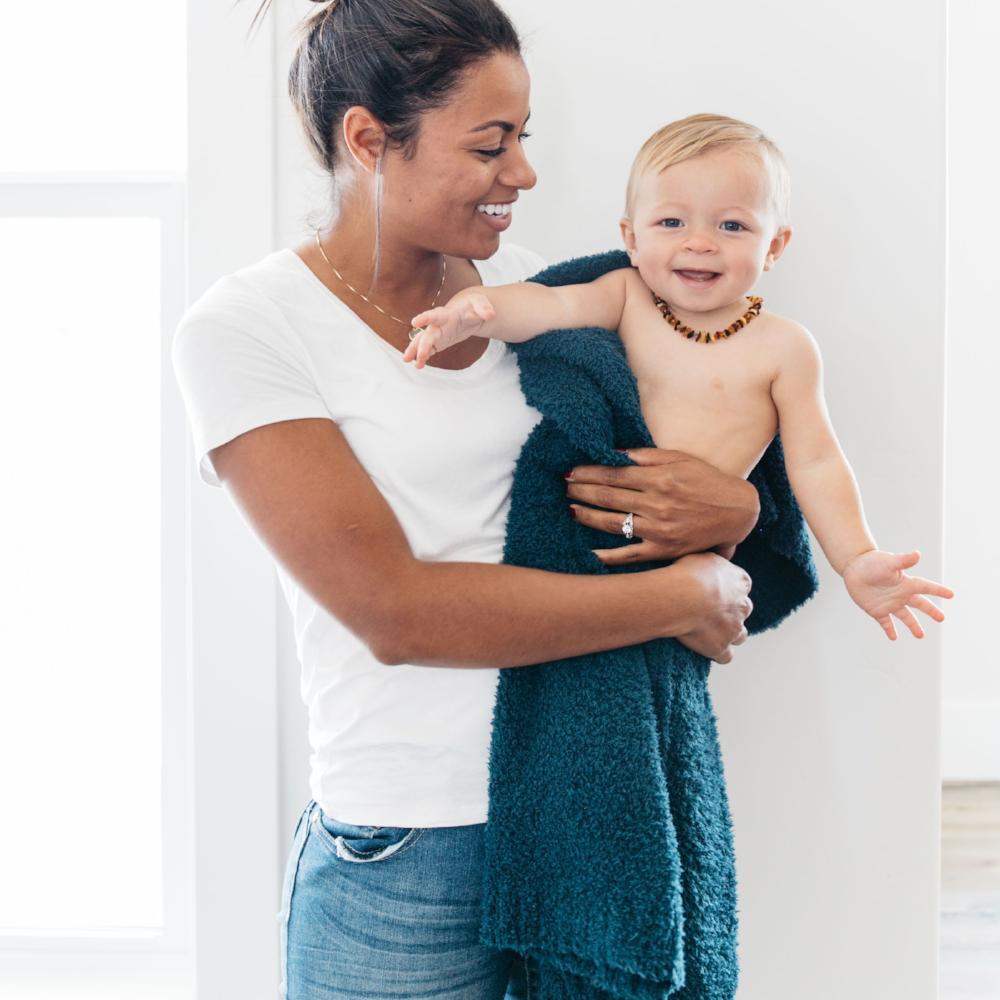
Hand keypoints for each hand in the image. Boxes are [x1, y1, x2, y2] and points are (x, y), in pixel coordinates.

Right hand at [403, 292, 495, 368]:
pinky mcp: (439, 341)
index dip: (425, 318)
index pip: (435, 315)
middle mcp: (438, 324)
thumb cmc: (472, 305)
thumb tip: (490, 314)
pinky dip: (423, 357)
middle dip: (421, 345)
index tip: (415, 322)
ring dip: (415, 351)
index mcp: (447, 313)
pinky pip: (429, 350)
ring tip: (407, 361)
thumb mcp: (480, 303)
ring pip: (423, 342)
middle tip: (414, 356)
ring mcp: (437, 333)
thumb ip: (484, 308)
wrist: (468, 310)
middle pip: (427, 334)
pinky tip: (418, 365)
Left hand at [565, 448, 759, 564]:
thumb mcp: (681, 459)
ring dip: (587, 516)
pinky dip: (606, 555)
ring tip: (571, 509)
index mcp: (660, 479)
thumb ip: (647, 456)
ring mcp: (659, 530)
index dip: (588, 473)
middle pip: (608, 497)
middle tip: (563, 488)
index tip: (570, 472)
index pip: (613, 475)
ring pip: (613, 524)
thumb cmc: (708, 481)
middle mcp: (657, 505)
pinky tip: (588, 552)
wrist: (738, 512)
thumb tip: (615, 453)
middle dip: (581, 491)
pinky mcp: (664, 550)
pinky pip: (629, 555)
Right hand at [670, 552, 753, 663]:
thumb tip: (715, 561)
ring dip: (729, 634)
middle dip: (731, 611)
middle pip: (743, 610)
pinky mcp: (721, 647)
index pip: (741, 585)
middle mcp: (742, 606)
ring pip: (740, 635)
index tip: (713, 588)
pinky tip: (707, 649)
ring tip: (709, 631)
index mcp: (740, 581)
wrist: (681, 597)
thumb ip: (715, 561)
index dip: (728, 588)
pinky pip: (726, 656)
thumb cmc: (688, 573)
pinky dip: (719, 653)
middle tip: (709, 609)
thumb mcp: (704, 555)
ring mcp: (734, 629)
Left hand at [842, 549, 953, 639]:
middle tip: (942, 618)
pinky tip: (893, 637)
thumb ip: (903, 561)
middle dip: (931, 611)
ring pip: (905, 617)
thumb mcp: (889, 562)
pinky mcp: (876, 610)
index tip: (951, 595)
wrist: (853, 566)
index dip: (938, 590)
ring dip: (913, 626)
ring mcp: (889, 603)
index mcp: (905, 583)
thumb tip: (918, 554)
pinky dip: (890, 630)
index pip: (926, 587)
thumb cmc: (872, 562)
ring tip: (921, 636)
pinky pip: (886, 622)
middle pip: (920, 604)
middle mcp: (900, 594)